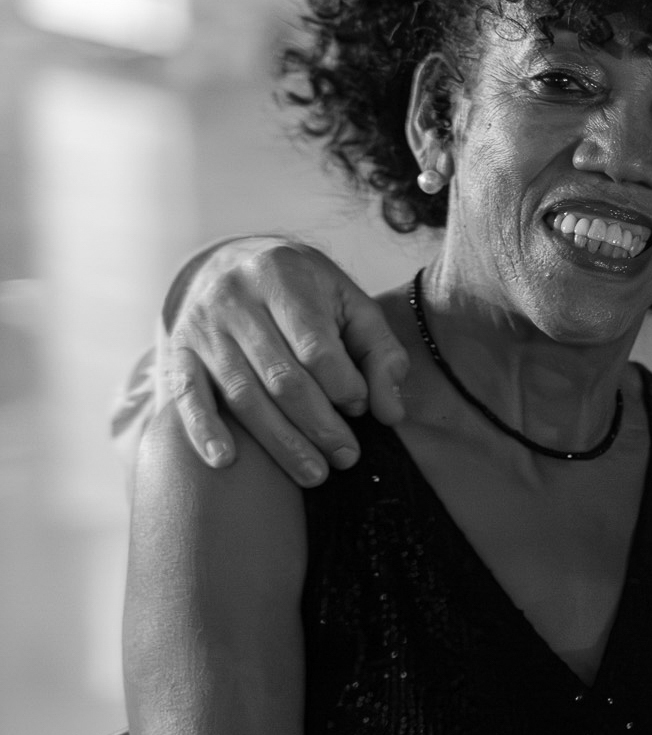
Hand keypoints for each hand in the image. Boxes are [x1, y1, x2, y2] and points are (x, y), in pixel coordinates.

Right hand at [157, 237, 404, 485]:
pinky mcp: (179, 351)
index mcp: (284, 277)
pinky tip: (226, 461)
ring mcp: (202, 326)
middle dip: (319, 425)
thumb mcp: (353, 305)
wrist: (236, 261)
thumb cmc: (309, 292)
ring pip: (242, 395)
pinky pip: (187, 395)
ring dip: (280, 442)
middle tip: (346, 458)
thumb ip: (381, 353)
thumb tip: (391, 413)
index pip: (316, 348)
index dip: (343, 386)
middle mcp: (235, 299)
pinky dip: (204, 430)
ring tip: (314, 473)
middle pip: (281, 378)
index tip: (361, 409)